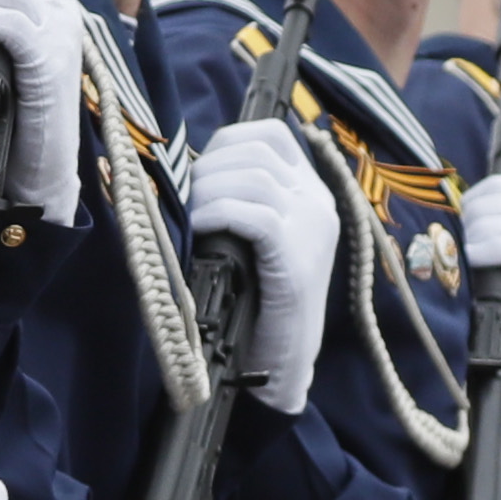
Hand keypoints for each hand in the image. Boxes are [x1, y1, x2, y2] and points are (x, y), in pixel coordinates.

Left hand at [184, 118, 336, 411]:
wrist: (282, 364)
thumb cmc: (256, 302)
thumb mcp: (252, 240)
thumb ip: (239, 203)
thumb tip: (186, 174)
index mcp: (311, 193)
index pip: (272, 135)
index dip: (226, 142)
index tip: (199, 170)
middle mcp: (318, 203)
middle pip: (257, 152)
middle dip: (208, 168)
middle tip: (183, 201)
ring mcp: (312, 228)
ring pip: (252, 178)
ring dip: (207, 193)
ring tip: (187, 219)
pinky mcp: (296, 258)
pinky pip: (252, 213)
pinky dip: (216, 214)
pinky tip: (198, 231)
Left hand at [454, 173, 500, 411]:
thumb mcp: (498, 280)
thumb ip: (496, 246)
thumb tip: (466, 209)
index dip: (499, 189)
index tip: (467, 200)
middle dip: (489, 207)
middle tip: (462, 224)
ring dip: (490, 227)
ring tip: (467, 243)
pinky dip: (500, 249)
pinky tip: (476, 255)